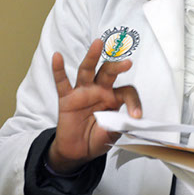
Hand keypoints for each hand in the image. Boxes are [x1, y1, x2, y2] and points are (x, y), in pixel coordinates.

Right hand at [47, 39, 141, 173]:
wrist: (78, 151)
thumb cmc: (97, 137)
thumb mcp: (113, 133)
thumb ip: (120, 125)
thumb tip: (130, 121)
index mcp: (115, 97)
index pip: (127, 91)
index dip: (134, 102)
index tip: (136, 116)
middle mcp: (100, 90)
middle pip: (109, 72)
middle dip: (117, 67)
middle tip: (127, 63)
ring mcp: (82, 92)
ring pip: (87, 70)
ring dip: (92, 56)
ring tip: (98, 43)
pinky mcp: (66, 98)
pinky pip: (62, 82)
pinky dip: (58, 70)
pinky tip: (57, 57)